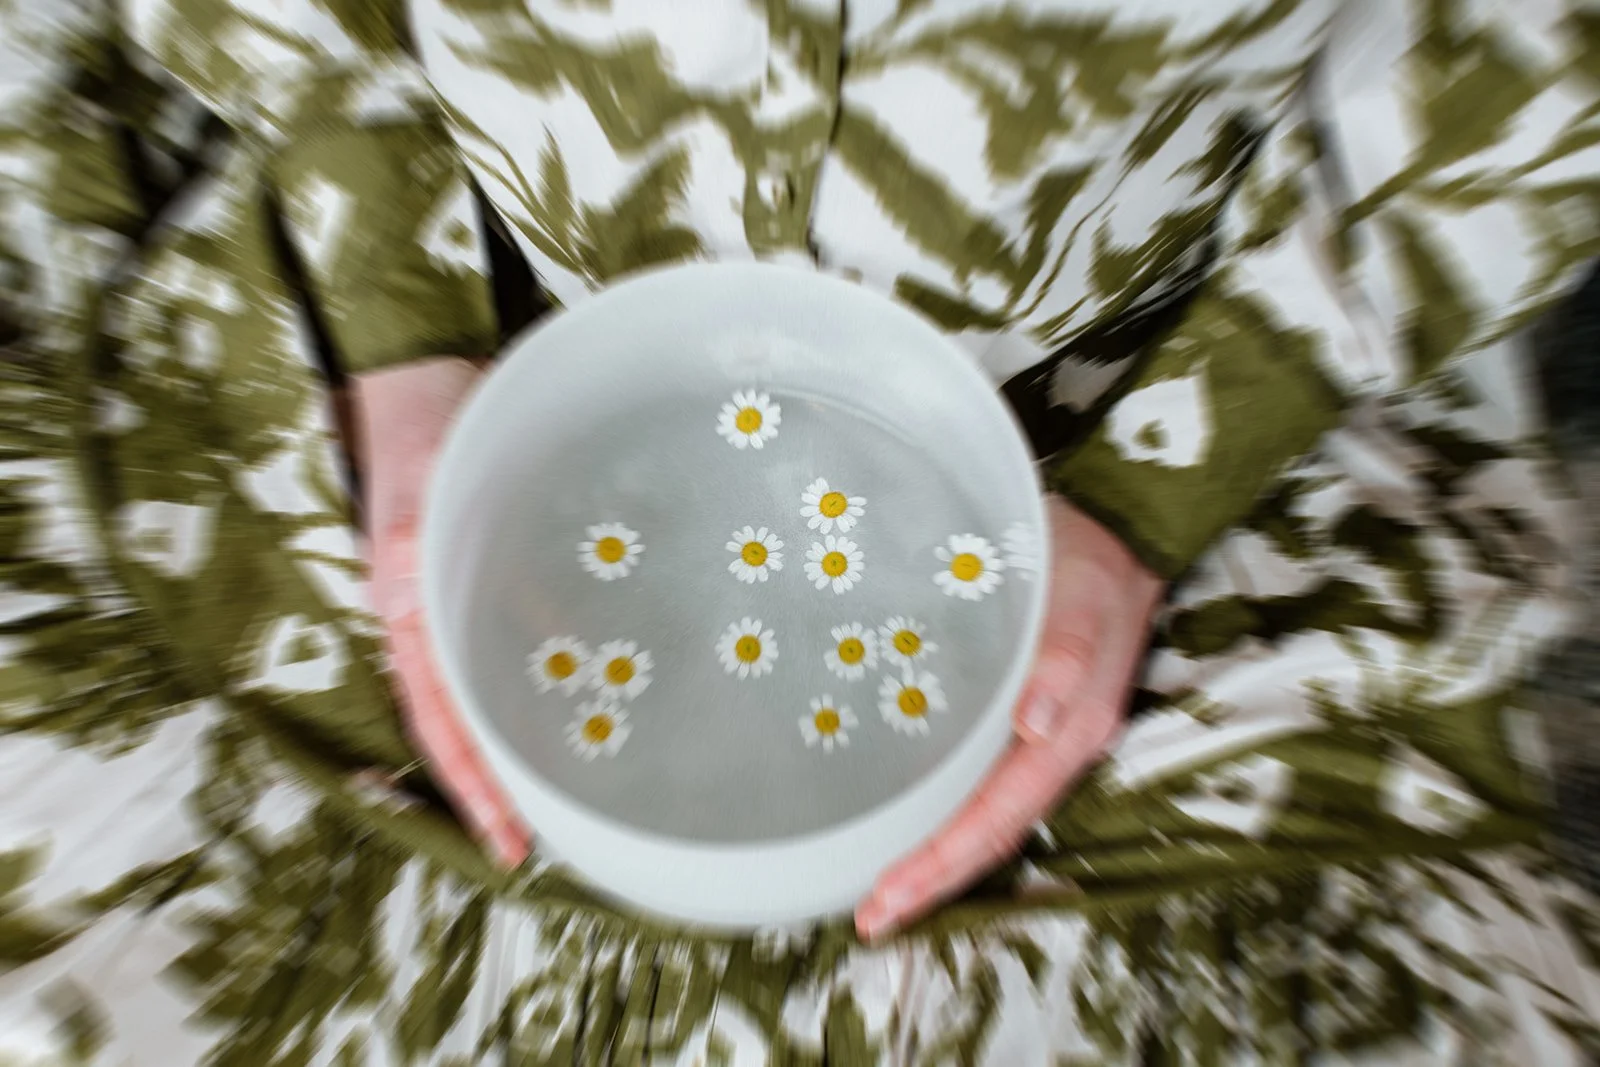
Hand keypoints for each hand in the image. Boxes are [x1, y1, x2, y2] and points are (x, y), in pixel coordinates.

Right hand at [356, 357, 531, 867]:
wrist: (424, 379)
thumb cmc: (428, 428)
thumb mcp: (433, 488)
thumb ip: (444, 551)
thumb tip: (469, 627)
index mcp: (407, 608)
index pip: (439, 721)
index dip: (472, 787)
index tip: (507, 843)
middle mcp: (427, 620)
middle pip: (458, 726)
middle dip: (494, 791)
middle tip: (537, 849)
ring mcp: (453, 606)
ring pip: (481, 697)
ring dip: (514, 752)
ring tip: (560, 803)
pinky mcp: (483, 582)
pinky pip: (506, 650)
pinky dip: (534, 692)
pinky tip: (577, 713)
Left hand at [856, 495, 1162, 939]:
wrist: (1122, 536)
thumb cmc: (1092, 561)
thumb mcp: (1079, 595)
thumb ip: (1062, 655)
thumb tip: (1035, 725)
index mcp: (1071, 732)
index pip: (999, 817)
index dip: (944, 863)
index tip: (889, 898)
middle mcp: (1057, 749)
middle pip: (992, 835)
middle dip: (932, 881)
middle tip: (870, 920)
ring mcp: (1045, 739)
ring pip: (989, 818)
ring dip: (938, 859)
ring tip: (883, 891)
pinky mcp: (1030, 721)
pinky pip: (986, 785)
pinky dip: (949, 817)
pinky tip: (914, 821)